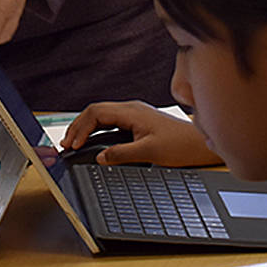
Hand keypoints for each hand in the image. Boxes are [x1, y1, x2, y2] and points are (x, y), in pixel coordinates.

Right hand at [62, 101, 219, 167]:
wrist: (199, 144)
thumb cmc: (179, 146)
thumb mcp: (149, 153)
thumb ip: (122, 154)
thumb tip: (100, 157)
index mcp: (131, 112)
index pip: (96, 113)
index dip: (80, 127)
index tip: (72, 144)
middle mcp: (131, 109)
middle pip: (95, 111)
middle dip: (78, 126)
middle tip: (67, 144)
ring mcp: (134, 114)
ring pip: (102, 115)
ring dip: (87, 127)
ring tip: (75, 142)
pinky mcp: (138, 121)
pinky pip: (111, 121)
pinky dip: (98, 130)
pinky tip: (94, 141)